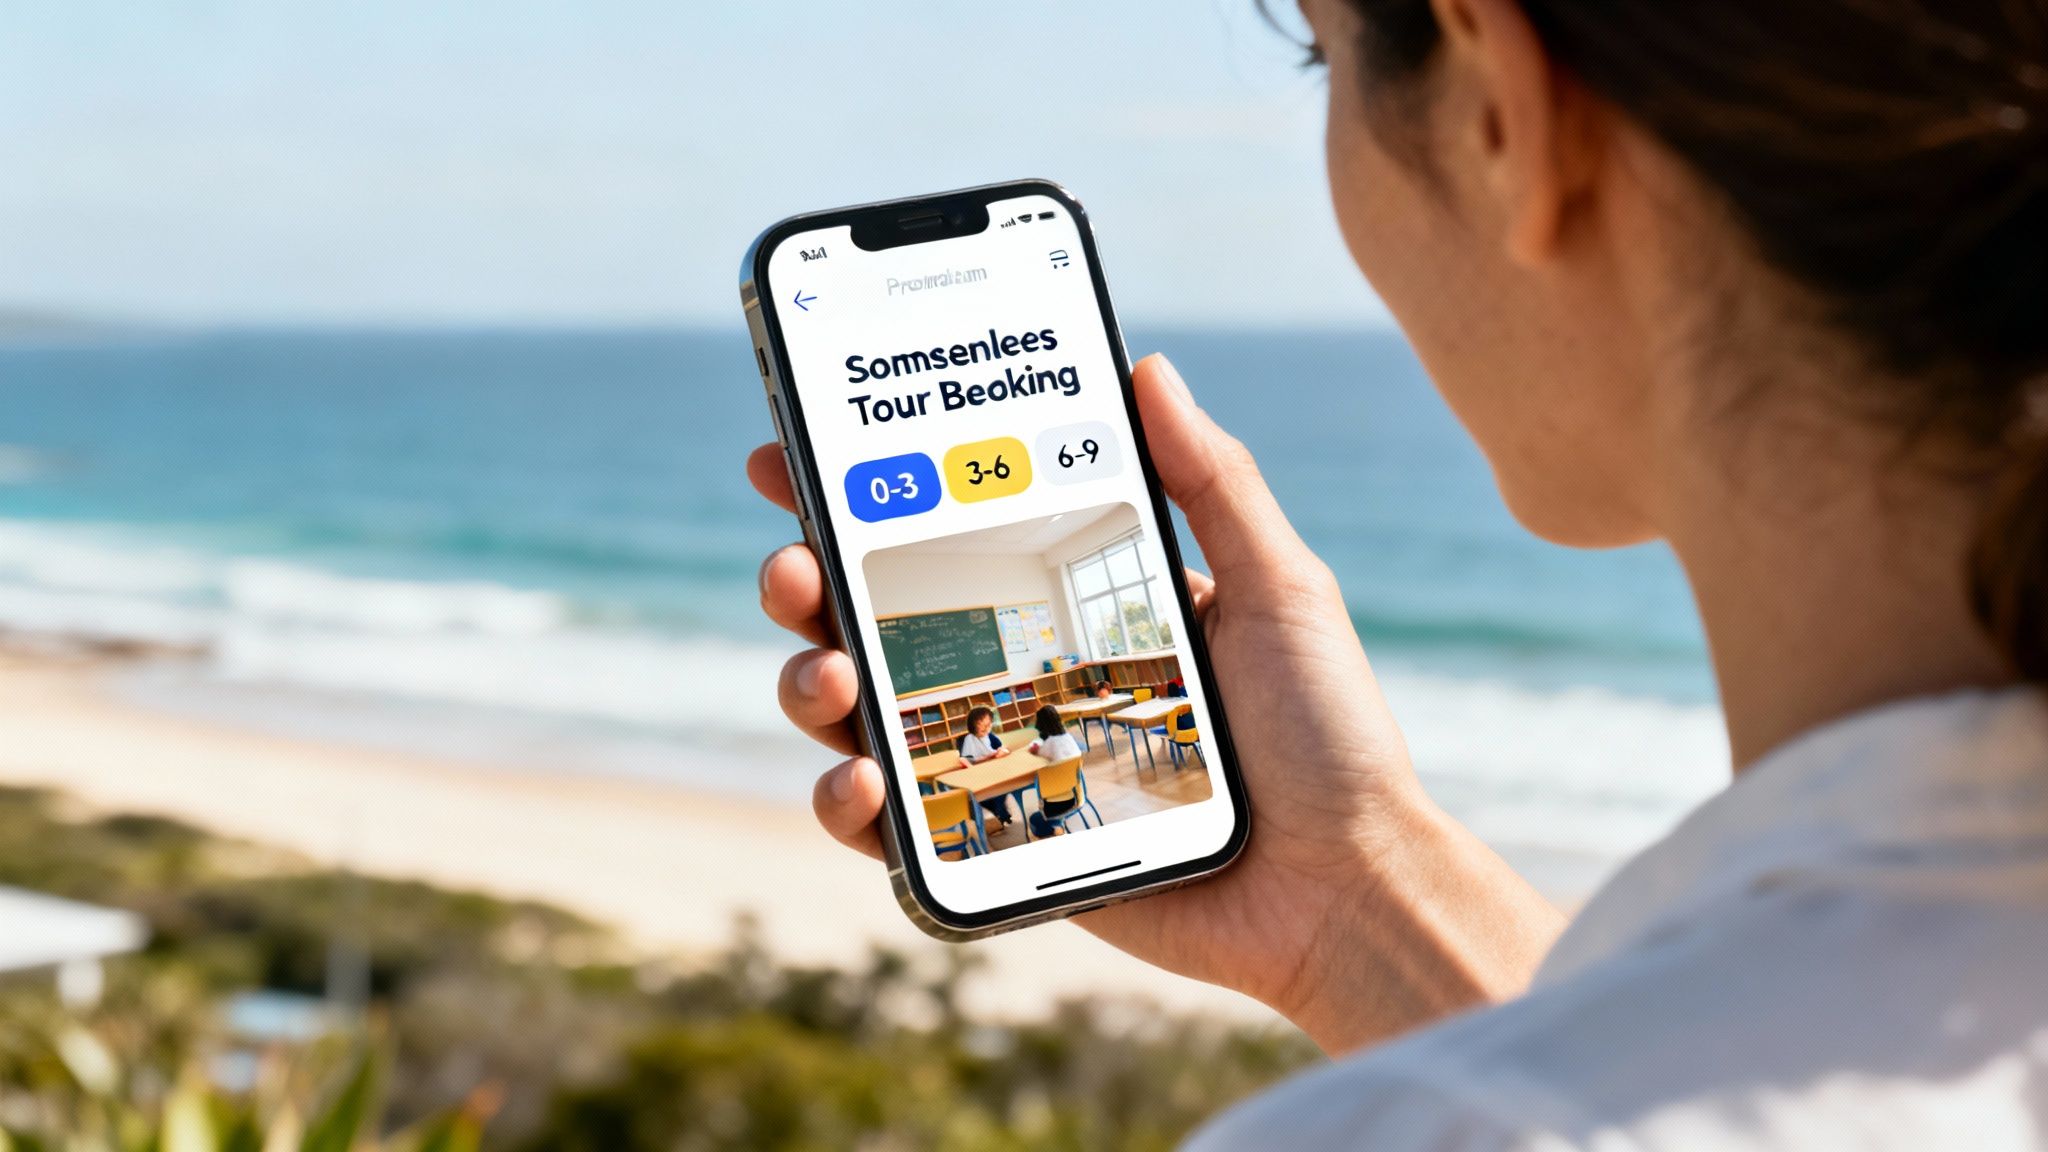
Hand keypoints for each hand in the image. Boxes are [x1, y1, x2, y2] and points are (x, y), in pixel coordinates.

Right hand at [750, 354, 1564, 1054]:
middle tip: (793, 565)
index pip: (952, 532)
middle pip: (878, 615)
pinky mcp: (997, 846)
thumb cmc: (1326, 737)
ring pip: (862, 712)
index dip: (866, 492)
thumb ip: (1214, 483)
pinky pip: (891, 823)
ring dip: (812, 684)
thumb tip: (1148, 367)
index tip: (798, 450)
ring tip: (829, 678)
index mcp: (1079, 599)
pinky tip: (858, 781)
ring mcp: (1002, 757)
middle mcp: (1026, 670)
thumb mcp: (1279, 589)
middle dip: (808, 580)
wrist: (1343, 889)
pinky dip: (846, 801)